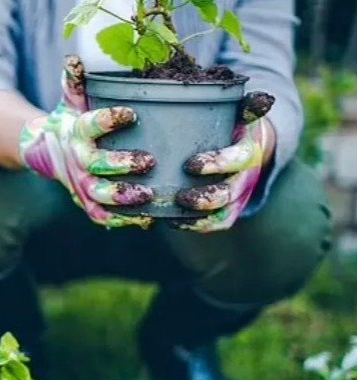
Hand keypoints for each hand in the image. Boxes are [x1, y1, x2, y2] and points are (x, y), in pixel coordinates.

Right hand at [19, 55, 155, 228]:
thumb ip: (76, 82)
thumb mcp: (72, 100)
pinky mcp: (87, 203)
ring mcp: (81, 185)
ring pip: (100, 195)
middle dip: (122, 165)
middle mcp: (77, 161)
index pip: (90, 125)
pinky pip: (102, 215)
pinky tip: (145, 219)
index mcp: (76, 133)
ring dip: (124, 197)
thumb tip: (74, 60)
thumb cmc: (70, 120)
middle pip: (96, 166)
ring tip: (149, 194)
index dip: (109, 120)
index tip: (132, 113)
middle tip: (148, 161)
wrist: (46, 151)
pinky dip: (122, 220)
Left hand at [173, 92, 275, 232]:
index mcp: (249, 150)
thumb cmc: (235, 123)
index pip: (238, 160)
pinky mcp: (229, 209)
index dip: (217, 164)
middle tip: (180, 197)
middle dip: (206, 198)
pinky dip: (196, 226)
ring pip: (223, 214)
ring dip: (199, 217)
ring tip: (173, 212)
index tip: (190, 165)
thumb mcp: (241, 111)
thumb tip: (262, 98)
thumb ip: (245, 105)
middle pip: (230, 193)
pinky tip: (172, 222)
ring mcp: (238, 196)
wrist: (252, 143)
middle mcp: (246, 177)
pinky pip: (216, 223)